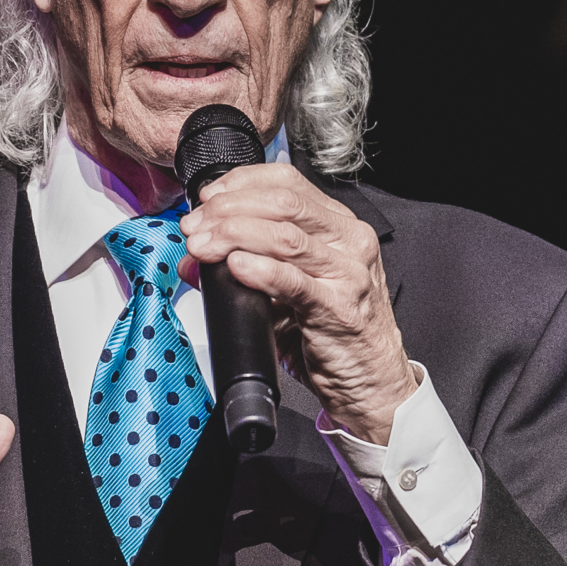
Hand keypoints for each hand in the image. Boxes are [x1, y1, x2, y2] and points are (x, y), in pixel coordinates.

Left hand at [177, 164, 416, 444]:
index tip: (205, 200)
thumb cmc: (334, 334)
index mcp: (340, 226)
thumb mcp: (290, 290)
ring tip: (203, 247)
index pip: (287, 182)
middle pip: (283, 204)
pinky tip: (236, 267)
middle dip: (227, 210)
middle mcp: (350, 241)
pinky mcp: (340, 309)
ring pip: (284, 237)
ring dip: (233, 236)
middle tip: (195, 227)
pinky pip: (294, 281)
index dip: (239, 184)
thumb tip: (194, 258)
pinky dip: (260, 270)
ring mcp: (348, 273)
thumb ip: (247, 265)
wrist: (373, 383)